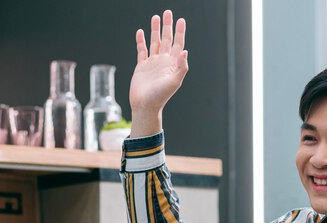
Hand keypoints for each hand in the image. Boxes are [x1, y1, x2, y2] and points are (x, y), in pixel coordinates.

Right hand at [129, 10, 188, 136]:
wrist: (145, 106)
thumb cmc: (161, 96)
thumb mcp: (174, 82)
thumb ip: (181, 67)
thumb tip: (185, 51)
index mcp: (172, 64)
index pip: (178, 44)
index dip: (180, 32)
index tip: (181, 20)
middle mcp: (163, 61)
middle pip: (167, 39)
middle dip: (167, 26)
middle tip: (168, 12)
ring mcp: (152, 63)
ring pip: (155, 42)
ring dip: (155, 30)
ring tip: (155, 17)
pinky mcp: (141, 66)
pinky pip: (142, 50)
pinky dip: (141, 41)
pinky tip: (141, 32)